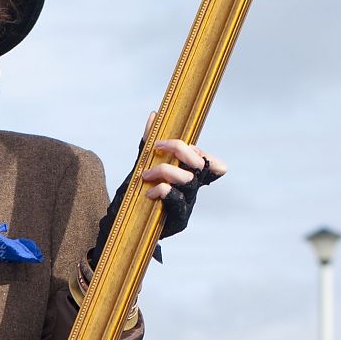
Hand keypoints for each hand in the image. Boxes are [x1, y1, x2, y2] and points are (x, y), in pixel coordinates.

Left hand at [140, 110, 225, 237]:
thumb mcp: (143, 164)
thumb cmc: (139, 192)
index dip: (207, 154)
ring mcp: (188, 203)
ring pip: (188, 179)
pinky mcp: (179, 219)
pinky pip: (177, 199)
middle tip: (156, 147)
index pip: (212, 163)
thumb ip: (148, 143)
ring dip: (166, 171)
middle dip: (180, 149)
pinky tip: (148, 192)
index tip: (185, 145)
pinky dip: (162, 190)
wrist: (128, 224)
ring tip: (146, 175)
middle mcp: (192, 187)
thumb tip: (154, 115)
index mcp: (189, 174)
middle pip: (201, 164)